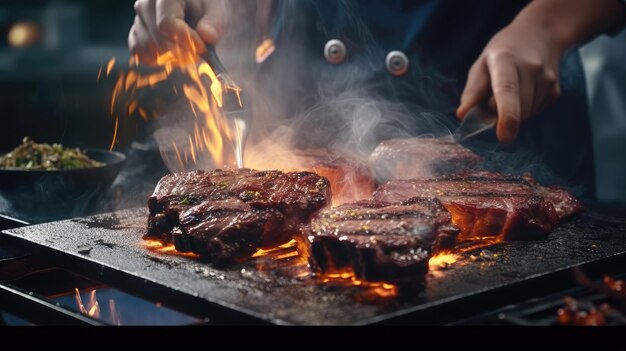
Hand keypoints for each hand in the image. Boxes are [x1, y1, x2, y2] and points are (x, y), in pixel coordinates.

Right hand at [128, 0, 224, 64]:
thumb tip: (207, 35)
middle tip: (198, 54)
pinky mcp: (135, 37)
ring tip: (188, 53)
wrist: (193, 12)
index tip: (202, 48)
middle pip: (157, 39)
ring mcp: (138, 21)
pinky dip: (159, 61)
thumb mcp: (214, 9)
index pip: (166, 23)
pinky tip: (174, 56)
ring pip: (149, 49)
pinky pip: (141, 55)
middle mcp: (145, 5)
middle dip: (181, 52)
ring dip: (172, 58)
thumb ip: (213, 21)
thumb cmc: (203, 9)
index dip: (185, 40)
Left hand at [457, 0, 625, 143]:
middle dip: (501, 117)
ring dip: (512, 113)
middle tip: (493, 98)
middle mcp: (531, 69)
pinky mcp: (555, 92)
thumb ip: (472, 92)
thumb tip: (463, 115)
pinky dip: (524, 109)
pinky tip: (524, 91)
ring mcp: (547, 80)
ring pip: (525, 116)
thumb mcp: (481, 65)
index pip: (507, 90)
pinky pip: (533, 113)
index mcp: (506, 60)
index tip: (504, 136)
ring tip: (510, 90)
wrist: (540, 35)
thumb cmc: (503, 53)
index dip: (506, 115)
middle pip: (517, 111)